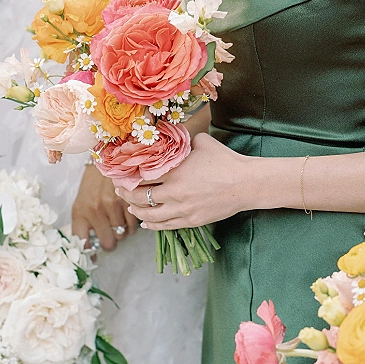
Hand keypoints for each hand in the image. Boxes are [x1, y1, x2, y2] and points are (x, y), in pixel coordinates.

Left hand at [72, 164, 138, 250]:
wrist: (107, 160)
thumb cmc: (94, 183)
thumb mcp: (83, 201)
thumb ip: (85, 222)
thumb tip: (92, 249)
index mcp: (80, 211)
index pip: (82, 241)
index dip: (89, 253)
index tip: (93, 258)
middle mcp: (94, 209)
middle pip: (107, 243)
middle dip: (111, 242)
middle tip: (112, 234)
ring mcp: (111, 205)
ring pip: (122, 235)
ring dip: (123, 231)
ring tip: (119, 218)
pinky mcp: (126, 201)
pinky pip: (133, 225)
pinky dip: (132, 223)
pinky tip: (127, 214)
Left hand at [117, 133, 253, 229]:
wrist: (245, 184)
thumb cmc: (224, 160)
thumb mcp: (201, 143)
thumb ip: (182, 142)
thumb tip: (171, 137)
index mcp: (174, 171)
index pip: (140, 176)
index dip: (126, 176)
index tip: (119, 174)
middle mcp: (174, 192)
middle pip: (140, 197)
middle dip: (126, 194)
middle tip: (120, 189)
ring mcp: (182, 209)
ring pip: (150, 214)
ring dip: (136, 210)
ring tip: (130, 206)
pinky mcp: (191, 221)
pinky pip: (165, 226)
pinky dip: (151, 224)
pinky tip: (145, 222)